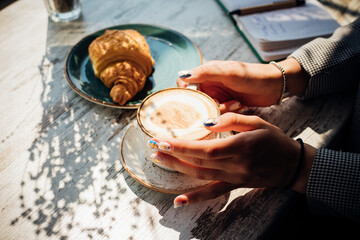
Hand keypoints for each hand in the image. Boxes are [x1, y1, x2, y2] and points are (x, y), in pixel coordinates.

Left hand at [148, 113, 315, 206]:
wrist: (291, 164)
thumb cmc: (274, 139)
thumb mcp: (257, 122)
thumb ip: (231, 120)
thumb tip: (206, 122)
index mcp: (241, 146)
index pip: (205, 148)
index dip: (182, 146)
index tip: (163, 140)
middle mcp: (236, 165)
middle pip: (198, 162)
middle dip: (173, 154)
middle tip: (153, 147)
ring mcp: (234, 178)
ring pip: (201, 176)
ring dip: (177, 168)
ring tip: (159, 160)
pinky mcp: (235, 185)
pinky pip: (213, 193)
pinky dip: (195, 198)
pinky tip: (179, 201)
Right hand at [177, 59, 307, 108]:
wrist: (275, 86)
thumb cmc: (252, 75)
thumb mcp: (229, 72)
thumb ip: (206, 73)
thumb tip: (183, 75)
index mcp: (207, 73)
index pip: (184, 82)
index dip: (184, 93)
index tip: (192, 102)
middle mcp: (210, 84)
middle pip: (196, 100)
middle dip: (207, 105)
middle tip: (220, 104)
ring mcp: (219, 95)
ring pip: (208, 109)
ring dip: (221, 109)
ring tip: (236, 102)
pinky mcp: (227, 105)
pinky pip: (220, 114)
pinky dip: (229, 112)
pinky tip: (240, 105)